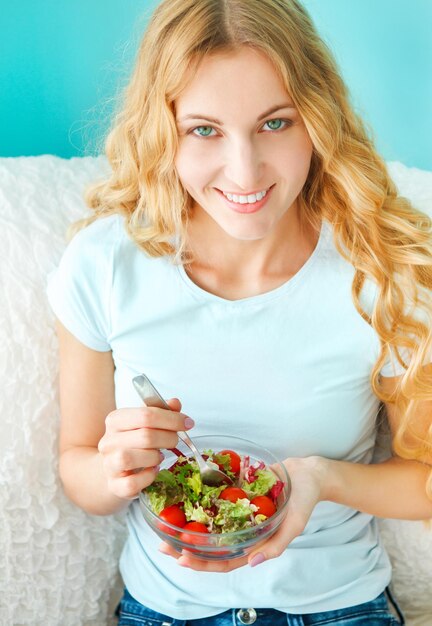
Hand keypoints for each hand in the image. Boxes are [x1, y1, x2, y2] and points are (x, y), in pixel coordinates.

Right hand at [97, 398, 192, 499]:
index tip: (187, 423)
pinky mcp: (114, 485)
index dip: (172, 419)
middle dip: (168, 438)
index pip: (146, 414)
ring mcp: (109, 464)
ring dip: (155, 457)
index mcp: (116, 420)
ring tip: (159, 456)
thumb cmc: (134, 443)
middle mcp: (108, 441)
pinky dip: (148, 477)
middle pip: (145, 436)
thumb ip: (162, 411)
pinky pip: (132, 483)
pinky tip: (153, 470)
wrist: (115, 468)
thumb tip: (175, 403)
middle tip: (174, 441)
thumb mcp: (145, 423)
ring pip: (132, 459)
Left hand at [159, 455, 329, 571]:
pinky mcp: (235, 495)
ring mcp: (237, 514)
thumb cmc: (304, 500)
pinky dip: (199, 503)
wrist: (307, 473)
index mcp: (255, 543)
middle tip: (163, 546)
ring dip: (187, 527)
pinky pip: (215, 502)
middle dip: (186, 549)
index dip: (203, 563)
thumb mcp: (295, 524)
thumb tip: (253, 562)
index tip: (183, 558)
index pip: (225, 561)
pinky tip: (182, 499)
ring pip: (209, 526)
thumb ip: (276, 544)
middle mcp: (242, 531)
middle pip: (211, 547)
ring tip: (165, 526)